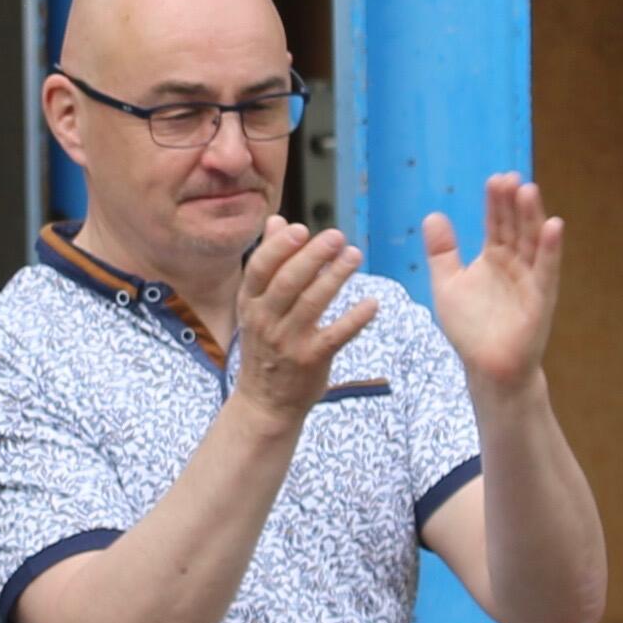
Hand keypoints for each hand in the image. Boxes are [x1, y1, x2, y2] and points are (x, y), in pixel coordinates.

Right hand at [228, 219, 376, 413]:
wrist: (265, 402)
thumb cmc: (265, 346)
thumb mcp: (256, 306)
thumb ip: (269, 264)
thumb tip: (278, 221)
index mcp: (250, 303)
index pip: (260, 268)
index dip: (280, 247)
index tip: (302, 228)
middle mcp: (265, 321)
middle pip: (288, 281)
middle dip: (313, 256)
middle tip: (337, 236)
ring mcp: (288, 342)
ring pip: (312, 303)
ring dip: (336, 277)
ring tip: (355, 255)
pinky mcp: (311, 361)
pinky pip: (336, 336)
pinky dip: (355, 319)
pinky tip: (373, 303)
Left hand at [420, 173, 565, 394]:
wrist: (488, 369)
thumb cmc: (471, 329)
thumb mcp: (447, 285)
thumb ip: (441, 252)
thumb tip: (432, 215)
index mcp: (496, 257)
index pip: (496, 223)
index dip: (496, 202)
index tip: (496, 178)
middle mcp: (516, 263)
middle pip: (515, 227)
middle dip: (513, 204)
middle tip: (510, 178)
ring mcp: (530, 279)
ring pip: (533, 243)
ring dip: (532, 217)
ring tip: (529, 190)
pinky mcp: (541, 299)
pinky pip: (546, 271)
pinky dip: (550, 250)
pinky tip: (553, 226)